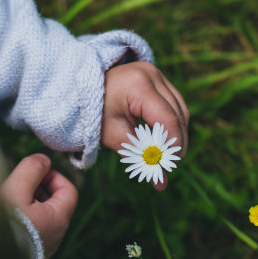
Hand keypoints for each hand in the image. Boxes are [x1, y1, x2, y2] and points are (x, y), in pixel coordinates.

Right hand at [1, 154, 77, 257]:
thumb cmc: (2, 225)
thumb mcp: (16, 188)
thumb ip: (31, 169)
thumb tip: (43, 160)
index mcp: (58, 220)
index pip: (68, 190)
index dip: (53, 176)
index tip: (34, 172)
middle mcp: (56, 236)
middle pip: (55, 203)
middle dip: (38, 188)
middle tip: (17, 184)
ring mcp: (43, 248)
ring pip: (42, 217)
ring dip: (28, 204)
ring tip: (8, 200)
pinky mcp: (29, 255)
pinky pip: (32, 230)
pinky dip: (23, 219)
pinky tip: (4, 217)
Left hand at [101, 62, 188, 190]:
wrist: (76, 90)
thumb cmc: (93, 114)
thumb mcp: (114, 137)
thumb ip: (139, 158)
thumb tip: (161, 185)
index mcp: (139, 86)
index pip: (168, 120)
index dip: (173, 145)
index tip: (170, 165)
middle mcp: (152, 74)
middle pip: (179, 114)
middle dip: (177, 142)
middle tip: (168, 164)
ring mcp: (156, 73)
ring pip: (181, 109)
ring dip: (176, 133)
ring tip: (165, 152)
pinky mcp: (157, 77)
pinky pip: (175, 103)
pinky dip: (172, 122)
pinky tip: (162, 137)